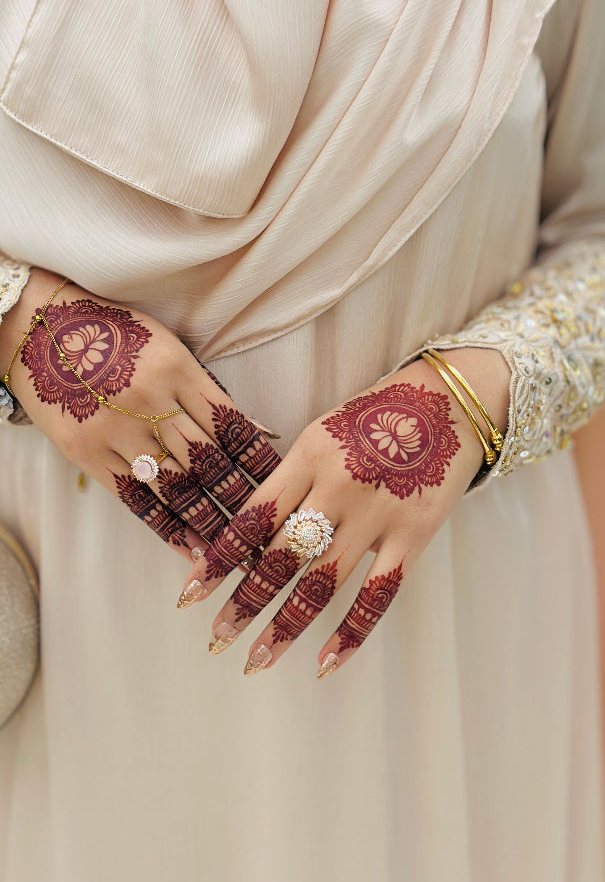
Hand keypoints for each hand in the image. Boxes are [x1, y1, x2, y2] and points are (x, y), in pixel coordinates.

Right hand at [0, 269, 280, 568]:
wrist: (40, 329)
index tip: (287, 490)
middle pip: (208, 462)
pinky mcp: (88, 453)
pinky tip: (191, 550)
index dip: (261, 463)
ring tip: (240, 552)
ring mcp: (116, 430)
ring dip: (210, 523)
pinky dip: (167, 528)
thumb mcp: (168, 346)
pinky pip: (135, 499)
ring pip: (175, 487)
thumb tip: (258, 432)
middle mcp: (149, 401)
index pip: (232, 426)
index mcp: (177, 368)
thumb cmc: (116, 333)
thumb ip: (208, 391)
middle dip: (243, 501)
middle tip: (273, 534)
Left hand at [178, 348, 509, 676]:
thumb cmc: (377, 415)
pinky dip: (351, 631)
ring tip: (257, 659)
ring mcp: (376, 513)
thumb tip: (250, 533)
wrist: (450, 402)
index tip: (190, 596)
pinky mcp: (414, 534)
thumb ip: (292, 477)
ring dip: (286, 625)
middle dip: (244, 602)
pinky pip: (378, 592)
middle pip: (280, 556)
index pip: (252, 517)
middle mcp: (337, 486)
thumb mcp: (323, 432)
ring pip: (321, 581)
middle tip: (217, 638)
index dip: (218, 560)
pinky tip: (326, 662)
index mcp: (308, 456)